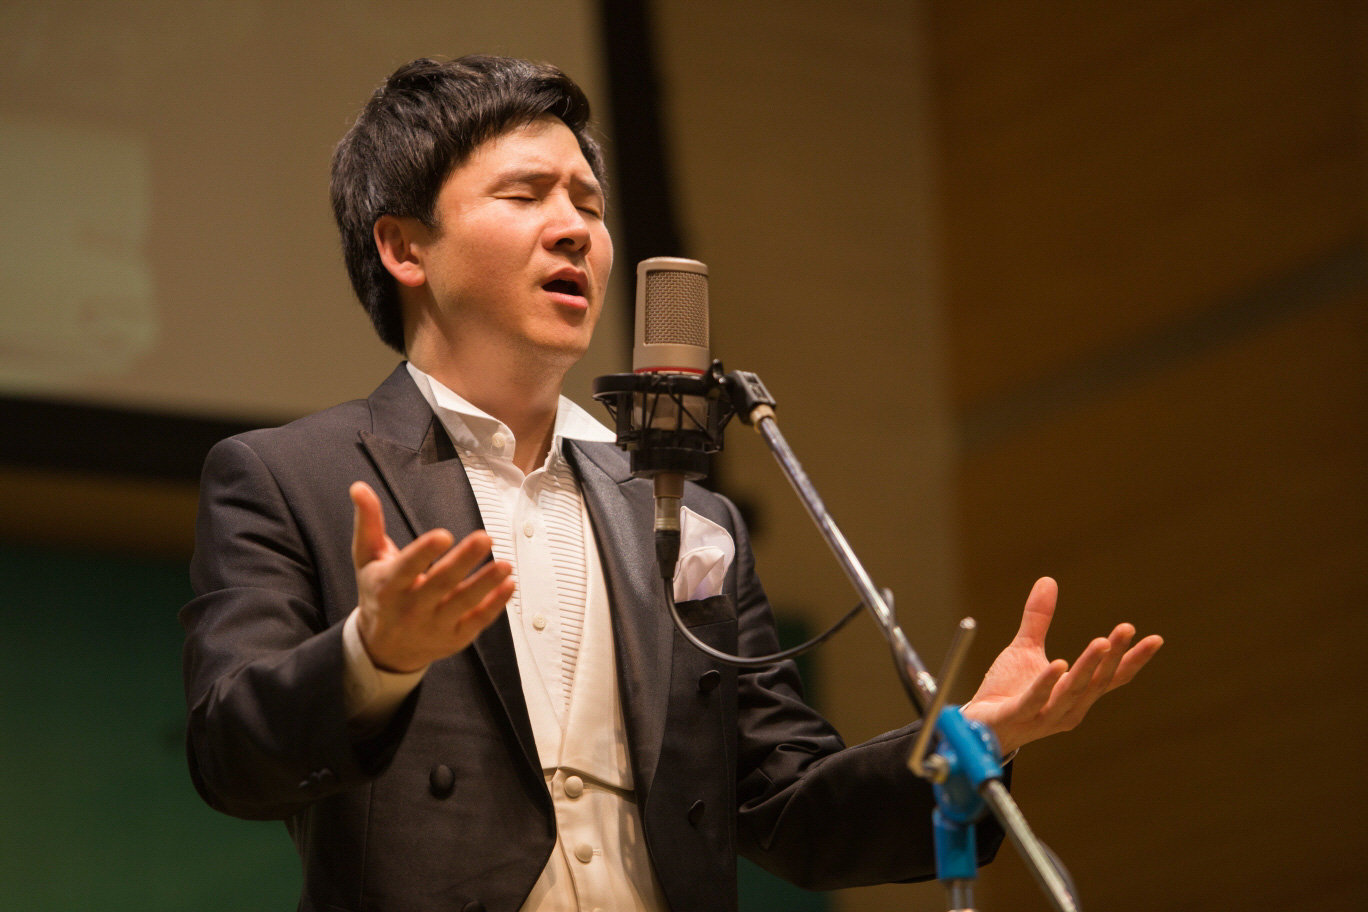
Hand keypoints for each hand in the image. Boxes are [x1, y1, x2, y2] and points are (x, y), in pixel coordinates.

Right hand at [349, 481, 514, 672]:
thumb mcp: (367, 559)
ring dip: (485, 583)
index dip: (424, 552)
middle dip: (463, 561)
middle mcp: (411, 608)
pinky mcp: (454, 638)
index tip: (443, 535)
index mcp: (388, 585)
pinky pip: (477, 621)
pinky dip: (495, 604)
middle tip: (485, 537)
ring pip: (463, 603)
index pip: (406, 568)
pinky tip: (508, 585)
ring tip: (504, 564)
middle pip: (440, 584)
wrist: (384, 647)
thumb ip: (368, 523)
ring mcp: (434, 625)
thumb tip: (359, 487)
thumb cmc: (379, 592)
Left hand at [961, 577, 1162, 755]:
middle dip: (1112, 655)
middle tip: (1126, 628)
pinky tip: (1058, 664)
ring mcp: (1045, 716)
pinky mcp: (1018, 718)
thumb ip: (1038, 619)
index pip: (1111, 677)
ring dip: (1088, 666)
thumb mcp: (1025, 649)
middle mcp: (1068, 708)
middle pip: (1096, 681)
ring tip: (1101, 642)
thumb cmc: (1006, 691)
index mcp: (1075, 693)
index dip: (1133, 659)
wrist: (976, 726)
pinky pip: (1035, 700)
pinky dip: (1048, 683)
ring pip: (1072, 690)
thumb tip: (1048, 580)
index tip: (1155, 639)